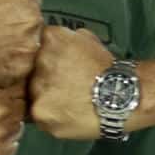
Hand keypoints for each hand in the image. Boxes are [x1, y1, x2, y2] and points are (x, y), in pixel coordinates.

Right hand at [0, 0, 42, 86]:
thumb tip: (15, 8)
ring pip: (29, 51)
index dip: (17, 16)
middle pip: (35, 28)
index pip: (33, 6)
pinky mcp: (21, 69)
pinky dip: (8, 69)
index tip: (6, 22)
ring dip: (15, 53)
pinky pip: (20, 70)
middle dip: (19, 34)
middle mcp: (33, 19)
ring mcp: (29, 46)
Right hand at [0, 84, 25, 154]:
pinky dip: (4, 142)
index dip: (15, 88)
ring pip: (19, 127)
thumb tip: (16, 76)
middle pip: (24, 106)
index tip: (7, 90)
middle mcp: (1, 112)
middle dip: (14, 105)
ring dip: (9, 124)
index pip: (24, 86)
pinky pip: (12, 146)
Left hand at [29, 25, 112, 140]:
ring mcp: (37, 87)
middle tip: (64, 86)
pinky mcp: (40, 112)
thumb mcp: (87, 39)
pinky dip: (50, 116)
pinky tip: (67, 113)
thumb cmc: (107, 68)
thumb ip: (65, 40)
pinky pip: (38, 115)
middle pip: (31, 70)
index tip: (56, 66)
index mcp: (50, 38)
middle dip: (43, 78)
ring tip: (68, 101)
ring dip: (45, 98)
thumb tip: (54, 42)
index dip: (45, 59)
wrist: (123, 96)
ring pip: (33, 94)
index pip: (35, 46)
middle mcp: (39, 60)